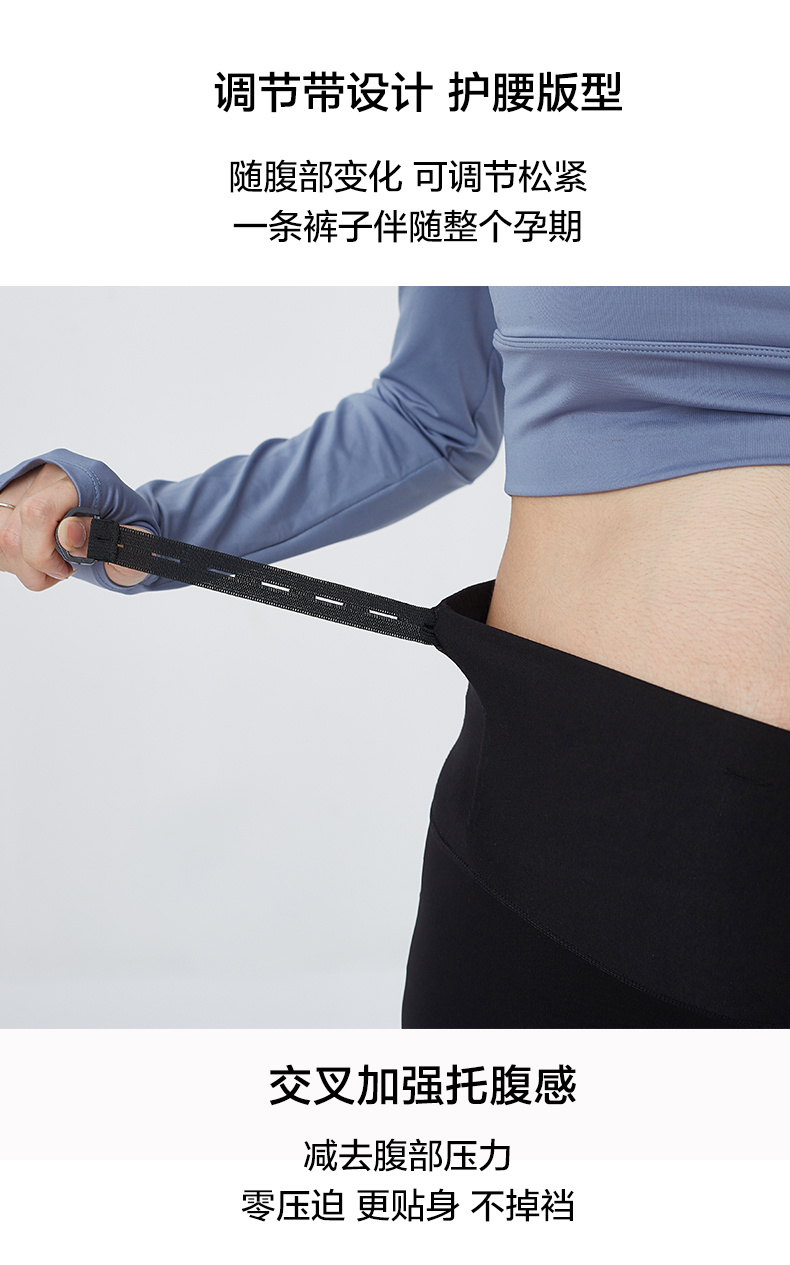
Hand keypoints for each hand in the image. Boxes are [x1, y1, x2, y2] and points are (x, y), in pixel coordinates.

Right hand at [0, 463, 149, 589]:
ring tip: (55, 563)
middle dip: (38, 564)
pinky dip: (15, 558)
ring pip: (1, 535)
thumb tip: (68, 534)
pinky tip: (40, 557)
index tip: (68, 568)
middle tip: (66, 569)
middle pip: (15, 528)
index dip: (44, 551)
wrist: (126, 529)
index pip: (40, 511)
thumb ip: (112, 541)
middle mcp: (54, 472)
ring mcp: (29, 481)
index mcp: (89, 478)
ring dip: (24, 564)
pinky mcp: (12, 495)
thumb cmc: (133, 537)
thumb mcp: (138, 544)